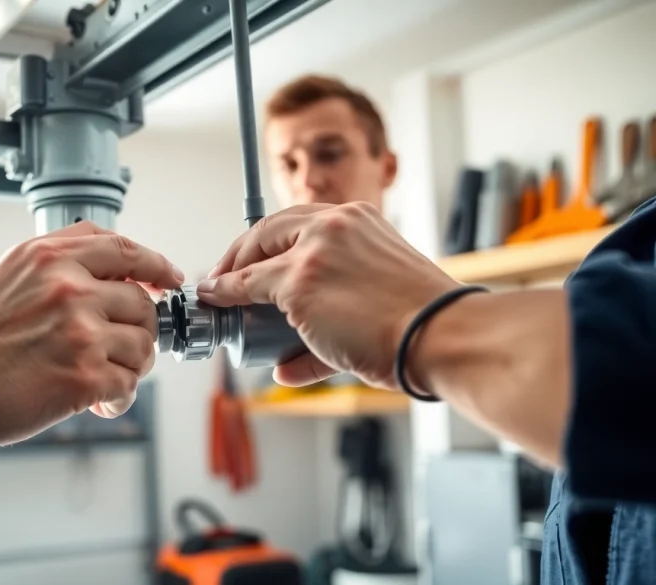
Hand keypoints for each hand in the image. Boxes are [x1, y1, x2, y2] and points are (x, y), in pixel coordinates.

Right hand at [0, 222, 183, 444]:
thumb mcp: (5, 276)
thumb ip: (56, 265)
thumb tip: (109, 271)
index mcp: (48, 257)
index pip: (122, 248)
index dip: (154, 265)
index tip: (169, 279)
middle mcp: (69, 287)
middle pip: (141, 303)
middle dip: (135, 330)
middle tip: (116, 351)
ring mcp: (80, 331)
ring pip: (143, 345)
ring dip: (129, 366)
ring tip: (102, 378)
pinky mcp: (85, 376)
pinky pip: (128, 384)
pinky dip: (118, 398)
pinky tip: (97, 404)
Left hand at [197, 202, 458, 388]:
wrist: (442, 336)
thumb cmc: (422, 325)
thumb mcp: (380, 294)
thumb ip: (338, 314)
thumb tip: (292, 363)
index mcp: (359, 219)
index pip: (297, 222)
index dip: (266, 243)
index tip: (252, 263)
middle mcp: (335, 224)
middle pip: (268, 230)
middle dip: (240, 254)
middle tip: (225, 277)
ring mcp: (314, 251)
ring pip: (254, 257)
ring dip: (230, 275)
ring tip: (220, 296)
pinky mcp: (298, 282)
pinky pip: (247, 286)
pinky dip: (226, 294)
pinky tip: (217, 301)